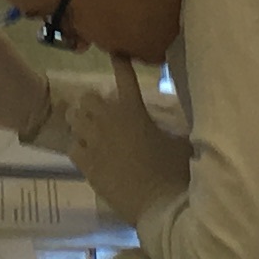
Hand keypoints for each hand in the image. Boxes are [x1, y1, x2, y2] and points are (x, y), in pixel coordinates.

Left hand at [68, 54, 191, 226]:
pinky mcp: (86, 164)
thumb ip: (172, 127)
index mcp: (134, 112)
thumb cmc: (174, 173)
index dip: (120, 63)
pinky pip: (72, 146)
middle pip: (88, 98)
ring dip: (81, 122)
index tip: (116, 52)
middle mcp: (110, 122)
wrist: (159, 205)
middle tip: (100, 113)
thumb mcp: (180, 142)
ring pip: (74, 120)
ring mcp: (94, 142)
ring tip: (88, 130)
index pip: (125, 80)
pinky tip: (86, 153)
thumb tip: (187, 120)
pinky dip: (77, 146)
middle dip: (92, 103)